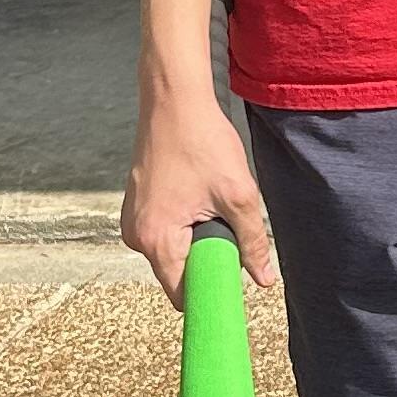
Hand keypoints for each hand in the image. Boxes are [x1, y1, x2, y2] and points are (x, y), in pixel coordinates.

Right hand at [122, 76, 276, 304]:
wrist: (174, 101)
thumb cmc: (201, 142)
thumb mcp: (238, 195)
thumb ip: (252, 243)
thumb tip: (263, 279)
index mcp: (156, 240)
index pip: (182, 295)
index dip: (209, 295)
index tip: (231, 286)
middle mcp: (136, 236)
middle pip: (178, 273)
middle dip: (206, 259)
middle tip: (227, 225)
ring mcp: (133, 220)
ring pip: (174, 250)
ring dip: (197, 238)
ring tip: (211, 202)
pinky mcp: (137, 206)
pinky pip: (166, 231)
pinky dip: (186, 222)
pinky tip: (198, 194)